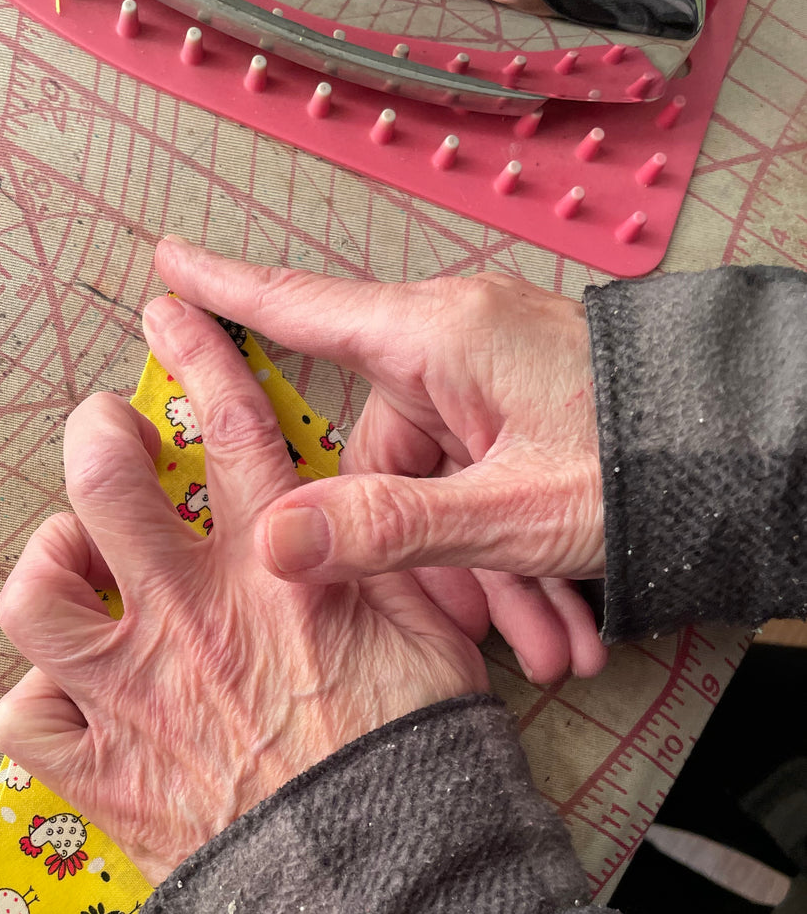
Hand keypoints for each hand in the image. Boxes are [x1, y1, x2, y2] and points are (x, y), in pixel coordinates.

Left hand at [0, 298, 486, 884]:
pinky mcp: (104, 772)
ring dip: (44, 567)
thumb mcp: (435, 639)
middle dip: (96, 438)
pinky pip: (20, 717)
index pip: (232, 428)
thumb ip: (386, 563)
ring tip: (73, 571)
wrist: (382, 893)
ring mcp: (135, 695)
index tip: (168, 315)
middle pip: (100, 481)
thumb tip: (360, 517)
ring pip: (30, 595)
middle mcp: (190, 617)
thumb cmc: (417, 762)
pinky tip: (65, 696)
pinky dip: (33, 699)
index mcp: (277, 574)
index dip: (196, 354)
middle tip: (111, 446)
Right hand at [154, 240, 606, 683]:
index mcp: (441, 339)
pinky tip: (568, 625)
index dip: (227, 292)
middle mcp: (461, 350)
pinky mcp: (534, 414)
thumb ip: (387, 528)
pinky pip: (496, 492)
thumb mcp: (510, 511)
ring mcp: (500, 384)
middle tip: (476, 636)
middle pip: (386, 461)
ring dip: (493, 581)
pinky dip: (522, 560)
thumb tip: (272, 538)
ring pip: (450, 495)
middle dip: (433, 563)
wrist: (763, 455)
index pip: (304, 309)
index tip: (166, 268)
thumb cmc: (648, 458)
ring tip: (551, 645)